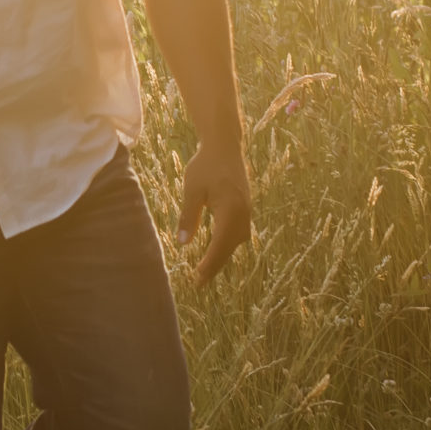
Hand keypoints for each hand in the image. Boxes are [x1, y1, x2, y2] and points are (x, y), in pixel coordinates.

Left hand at [175, 140, 252, 282]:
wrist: (225, 146)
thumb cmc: (205, 166)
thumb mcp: (192, 190)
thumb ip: (188, 216)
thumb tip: (183, 244)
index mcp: (231, 211)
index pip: (220, 245)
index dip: (209, 265)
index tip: (197, 279)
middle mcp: (243, 214)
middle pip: (230, 247)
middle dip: (215, 265)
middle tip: (199, 283)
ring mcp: (247, 210)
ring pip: (237, 241)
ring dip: (223, 256)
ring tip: (207, 270)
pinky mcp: (245, 207)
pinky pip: (239, 232)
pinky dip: (228, 244)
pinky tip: (217, 249)